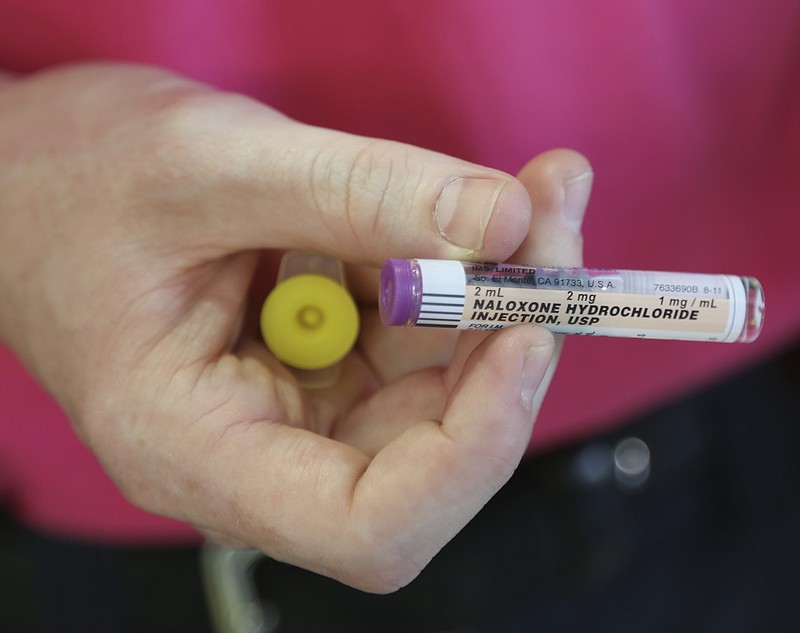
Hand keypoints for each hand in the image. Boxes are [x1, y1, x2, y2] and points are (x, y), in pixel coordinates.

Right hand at [0, 63, 591, 591]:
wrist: (27, 177)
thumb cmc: (74, 179)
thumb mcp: (209, 167)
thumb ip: (359, 192)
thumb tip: (505, 218)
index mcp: (197, 450)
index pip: (370, 525)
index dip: (472, 449)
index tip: (524, 333)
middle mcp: (262, 449)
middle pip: (432, 447)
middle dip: (510, 337)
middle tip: (548, 220)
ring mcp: (299, 403)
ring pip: (442, 384)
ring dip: (501, 292)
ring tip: (532, 196)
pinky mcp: (324, 356)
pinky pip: (419, 334)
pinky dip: (462, 273)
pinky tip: (476, 208)